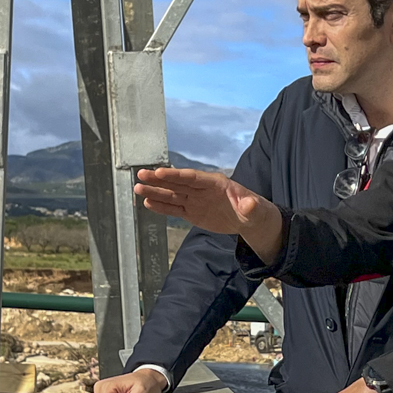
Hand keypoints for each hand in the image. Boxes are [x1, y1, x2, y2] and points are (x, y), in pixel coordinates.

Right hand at [134, 168, 284, 262]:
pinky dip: (161, 207)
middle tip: (141, 175)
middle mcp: (201, 189)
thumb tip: (249, 203)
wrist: (250, 219)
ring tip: (137, 189)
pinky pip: (174, 209)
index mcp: (215, 184)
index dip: (176, 175)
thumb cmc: (254, 211)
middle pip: (177, 183)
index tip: (160, 172)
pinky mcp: (192, 212)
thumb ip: (250, 206)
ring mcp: (195, 200)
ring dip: (155, 192)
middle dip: (159, 180)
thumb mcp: (255, 210)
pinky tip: (147, 203)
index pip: (192, 177)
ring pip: (172, 195)